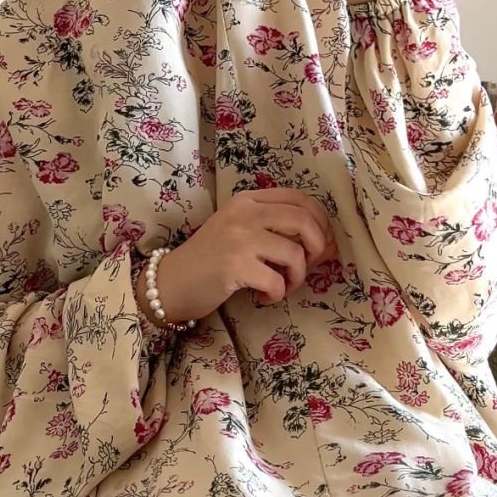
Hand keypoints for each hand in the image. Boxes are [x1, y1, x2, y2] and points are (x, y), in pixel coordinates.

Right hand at [133, 187, 338, 329]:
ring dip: (297, 277)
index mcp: (247, 199)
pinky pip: (277, 281)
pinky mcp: (235, 266)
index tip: (322, 242)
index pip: (299, 198)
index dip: (320, 221)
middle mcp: (244, 213)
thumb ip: (275, 229)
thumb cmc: (209, 259)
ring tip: (283, 286)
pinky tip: (264, 297)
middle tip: (309, 266)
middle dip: (318, 247)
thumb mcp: (240, 231)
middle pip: (304, 221)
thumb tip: (326, 243)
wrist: (170, 282)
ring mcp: (239, 238)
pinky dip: (278, 294)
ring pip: (295, 254)